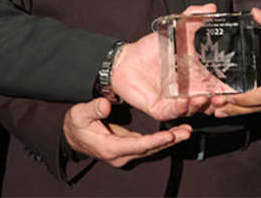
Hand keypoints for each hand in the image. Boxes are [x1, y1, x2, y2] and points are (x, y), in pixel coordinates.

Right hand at [62, 97, 191, 166]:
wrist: (72, 137)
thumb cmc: (76, 125)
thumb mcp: (79, 114)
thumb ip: (93, 109)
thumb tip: (105, 105)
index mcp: (109, 148)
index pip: (135, 146)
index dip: (153, 141)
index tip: (169, 135)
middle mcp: (121, 154)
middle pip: (149, 150)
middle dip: (168, 141)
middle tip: (186, 132)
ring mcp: (126, 152)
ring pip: (151, 149)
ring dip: (170, 141)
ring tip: (187, 131)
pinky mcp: (130, 147)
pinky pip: (149, 145)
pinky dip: (163, 139)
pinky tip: (177, 132)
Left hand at [111, 3, 216, 120]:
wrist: (126, 59)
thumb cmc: (151, 49)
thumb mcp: (175, 30)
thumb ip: (193, 17)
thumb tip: (211, 7)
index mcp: (195, 77)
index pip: (216, 88)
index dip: (226, 92)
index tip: (235, 90)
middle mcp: (187, 91)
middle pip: (208, 103)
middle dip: (217, 103)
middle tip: (221, 97)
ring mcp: (174, 101)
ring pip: (192, 110)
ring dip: (200, 106)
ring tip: (203, 98)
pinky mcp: (159, 107)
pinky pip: (172, 112)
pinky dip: (179, 109)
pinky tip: (184, 101)